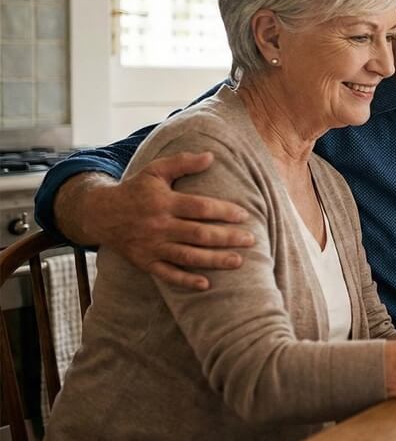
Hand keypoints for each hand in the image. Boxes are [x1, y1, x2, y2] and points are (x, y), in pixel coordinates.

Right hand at [71, 152, 253, 289]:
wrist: (100, 214)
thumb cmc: (135, 189)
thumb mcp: (155, 170)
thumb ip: (182, 162)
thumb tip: (211, 156)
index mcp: (164, 202)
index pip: (199, 208)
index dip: (223, 212)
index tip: (244, 215)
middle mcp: (158, 226)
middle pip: (198, 234)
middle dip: (227, 238)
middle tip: (250, 240)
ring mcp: (151, 246)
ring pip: (187, 256)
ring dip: (214, 260)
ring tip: (238, 261)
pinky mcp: (145, 262)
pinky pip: (167, 274)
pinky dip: (185, 281)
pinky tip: (206, 284)